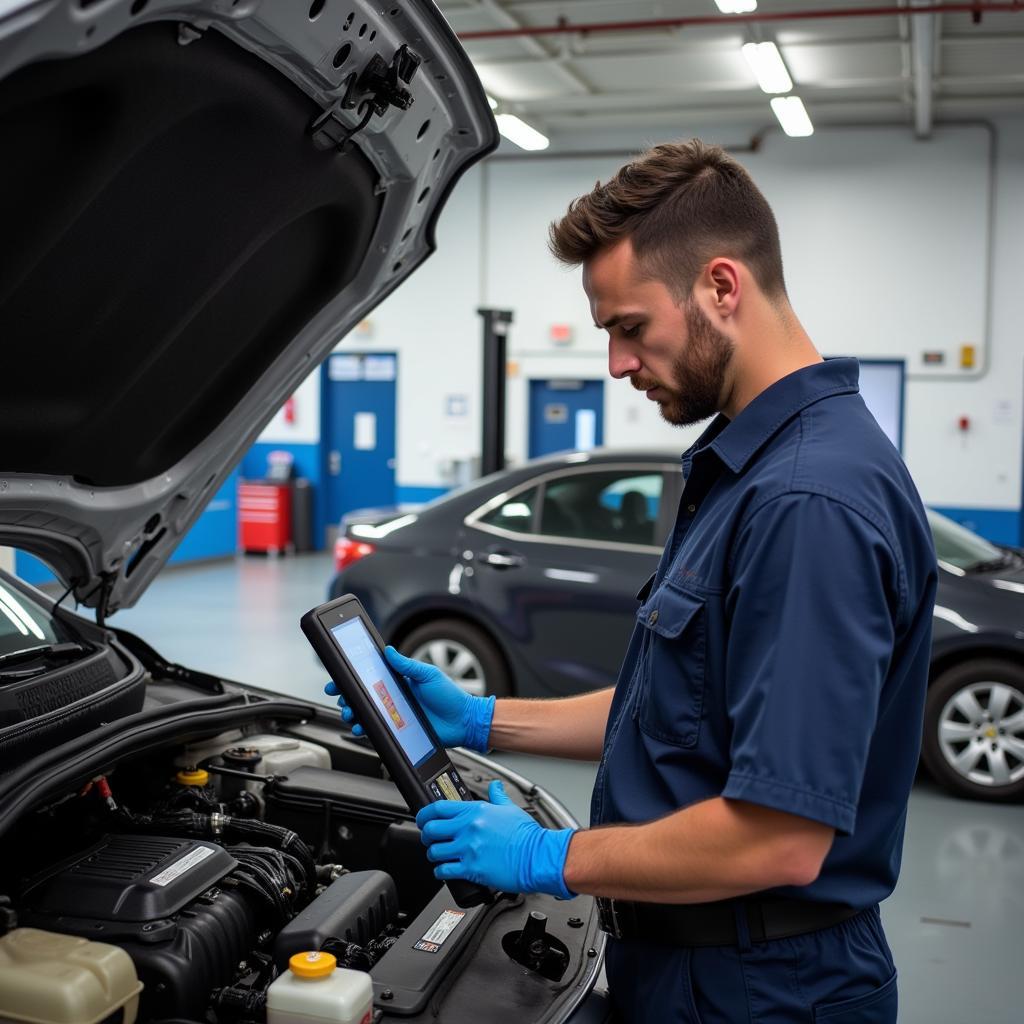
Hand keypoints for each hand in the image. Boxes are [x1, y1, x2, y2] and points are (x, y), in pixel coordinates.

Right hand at [324, 645, 494, 751]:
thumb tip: (389, 650)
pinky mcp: (397, 728)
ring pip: (365, 712)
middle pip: (362, 695)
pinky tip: (360, 726)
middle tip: (339, 696)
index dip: (353, 677)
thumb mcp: (428, 676)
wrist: (463, 722)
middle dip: (346, 695)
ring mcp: (394, 713)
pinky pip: (376, 728)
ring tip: (349, 711)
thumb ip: (408, 665)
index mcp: (400, 681)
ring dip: (352, 711)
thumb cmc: (450, 697)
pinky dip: (364, 727)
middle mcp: (394, 697)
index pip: (371, 676)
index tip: (339, 677)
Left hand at [416, 780, 575, 897]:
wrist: (537, 856)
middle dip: (426, 835)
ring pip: (434, 852)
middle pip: (431, 829)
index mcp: (475, 811)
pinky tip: (445, 870)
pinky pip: (444, 871)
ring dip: (433, 855)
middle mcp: (469, 828)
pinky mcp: (471, 869)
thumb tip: (494, 786)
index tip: (422, 818)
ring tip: (439, 855)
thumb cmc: (526, 835)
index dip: (424, 814)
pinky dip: (440, 872)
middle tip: (429, 839)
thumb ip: (497, 796)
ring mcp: (468, 849)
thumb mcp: (510, 808)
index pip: (438, 808)